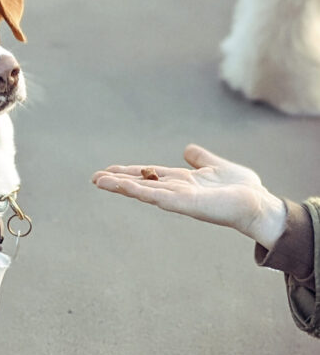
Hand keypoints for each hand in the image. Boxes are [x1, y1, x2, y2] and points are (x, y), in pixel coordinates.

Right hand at [91, 144, 286, 248]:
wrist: (259, 204)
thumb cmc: (243, 189)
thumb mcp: (218, 166)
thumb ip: (202, 159)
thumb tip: (188, 149)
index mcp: (182, 181)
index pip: (149, 175)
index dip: (129, 172)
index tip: (109, 170)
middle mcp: (177, 191)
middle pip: (141, 184)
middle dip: (118, 181)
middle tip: (94, 178)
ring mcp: (179, 199)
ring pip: (144, 191)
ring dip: (121, 186)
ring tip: (99, 181)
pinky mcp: (185, 205)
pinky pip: (158, 197)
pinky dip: (140, 192)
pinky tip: (124, 187)